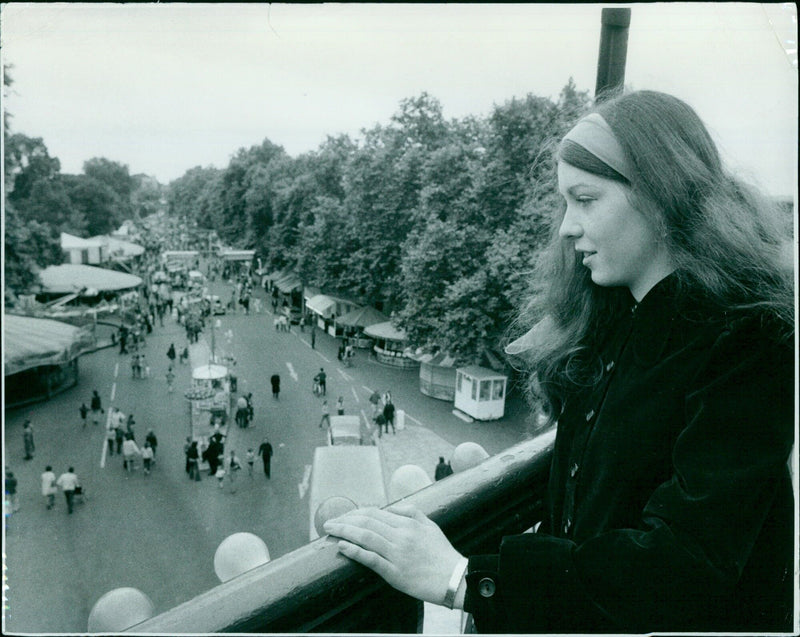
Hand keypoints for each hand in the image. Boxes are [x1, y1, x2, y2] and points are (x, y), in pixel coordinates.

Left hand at [323, 504, 463, 604]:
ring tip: (330, 530)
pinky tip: (342, 547)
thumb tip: (390, 507)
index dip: (356, 513)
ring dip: (344, 532)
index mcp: (408, 524)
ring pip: (366, 537)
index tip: (344, 516)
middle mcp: (401, 536)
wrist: (454, 578)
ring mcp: (397, 554)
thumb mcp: (430, 525)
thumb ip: (411, 512)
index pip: (375, 513)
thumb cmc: (442, 553)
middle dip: (344, 520)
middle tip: (329, 523)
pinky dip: (354, 551)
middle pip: (366, 522)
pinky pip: (371, 559)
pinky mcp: (395, 573)